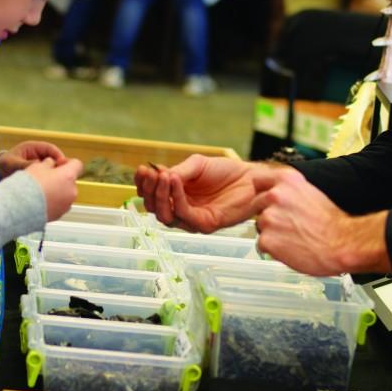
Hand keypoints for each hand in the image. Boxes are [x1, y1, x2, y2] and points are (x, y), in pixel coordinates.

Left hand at [0, 140, 65, 178]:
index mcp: (31, 148)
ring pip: (51, 169)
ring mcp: (37, 167)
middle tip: (65, 174)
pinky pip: (46, 178)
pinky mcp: (36, 177)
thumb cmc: (0, 165)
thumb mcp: (11, 164)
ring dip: (55, 175)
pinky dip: (49, 182)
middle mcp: (36, 157)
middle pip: (53, 159)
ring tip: (59, 182)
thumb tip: (37, 165)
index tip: (62, 163)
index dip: (58, 155)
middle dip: (59, 166)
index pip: (50, 149)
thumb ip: (23, 164)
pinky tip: (51, 188)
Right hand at [26, 156, 83, 219]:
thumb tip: (50, 163)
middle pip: (70, 181)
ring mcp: (66, 205)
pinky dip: (53, 202)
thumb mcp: (37, 166)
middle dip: (60, 178)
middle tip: (46, 177)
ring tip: (41, 190)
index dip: (67, 162)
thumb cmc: (29, 187)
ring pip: (65, 194)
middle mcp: (71, 191)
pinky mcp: (59, 215)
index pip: (77, 164)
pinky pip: (59, 205)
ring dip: (57, 191)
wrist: (20, 207)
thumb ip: (48, 163)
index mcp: (68, 176)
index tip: (59, 163)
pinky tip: (40, 200)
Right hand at [135, 154, 271, 232]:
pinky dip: (176, 198)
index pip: (151, 195)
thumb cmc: (225, 172)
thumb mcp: (196, 166)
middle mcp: (181, 209)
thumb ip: (178, 172)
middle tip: (150, 173)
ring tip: (163, 176)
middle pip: (154, 208)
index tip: (141, 170)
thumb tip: (159, 176)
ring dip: (160, 195)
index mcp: (176, 196)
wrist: (250, 177)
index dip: (143, 185)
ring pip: (165, 214)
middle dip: (149, 190)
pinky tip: (174, 181)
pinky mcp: (204, 224)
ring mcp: (192, 219)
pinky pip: (184, 214)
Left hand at [252, 169, 390, 274]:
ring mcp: (268, 217)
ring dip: (270, 232)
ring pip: (259, 226)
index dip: (261, 193)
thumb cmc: (330, 222)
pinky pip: (262, 244)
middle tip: (288, 225)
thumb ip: (288, 190)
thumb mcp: (310, 192)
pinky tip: (290, 247)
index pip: (258, 181)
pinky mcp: (267, 239)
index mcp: (286, 180)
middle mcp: (274, 195)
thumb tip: (274, 192)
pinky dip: (273, 249)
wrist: (343, 243)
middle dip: (268, 214)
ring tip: (292, 237)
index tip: (265, 201)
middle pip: (256, 205)